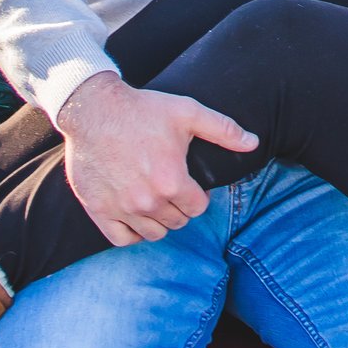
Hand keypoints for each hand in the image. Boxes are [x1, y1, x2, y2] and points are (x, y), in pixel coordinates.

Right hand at [55, 71, 257, 245]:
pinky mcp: (99, 210)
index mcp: (172, 182)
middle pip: (177, 222)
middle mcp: (148, 201)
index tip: (190, 183)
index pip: (197, 208)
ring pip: (153, 233)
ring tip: (155, 199)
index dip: (198, 196)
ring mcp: (122, 208)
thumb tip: (254, 143)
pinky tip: (134, 214)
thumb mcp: (188, 113)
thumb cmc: (142, 109)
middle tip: (171, 188)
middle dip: (179, 207)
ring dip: (158, 220)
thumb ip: (224, 130)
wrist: (93, 108)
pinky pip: (122, 239)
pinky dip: (131, 232)